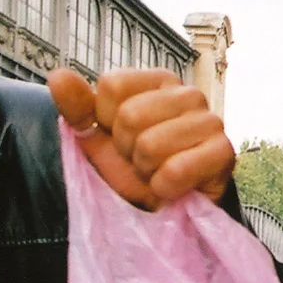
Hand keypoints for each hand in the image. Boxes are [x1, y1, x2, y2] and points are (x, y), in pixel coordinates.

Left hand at [47, 67, 234, 209]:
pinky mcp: (224, 152)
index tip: (121, 137)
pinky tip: (174, 187)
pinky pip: (176, 170)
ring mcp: (211, 120)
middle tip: (142, 160)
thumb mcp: (97, 137)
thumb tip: (58, 76)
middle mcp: (188, 93)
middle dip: (127, 149)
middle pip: (130, 116)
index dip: (106, 120)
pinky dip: (165, 187)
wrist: (168, 206)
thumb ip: (77, 107)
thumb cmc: (135, 166)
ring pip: (150, 144)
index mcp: (158, 80)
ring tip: (158, 172)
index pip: (111, 85)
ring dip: (146, 170)